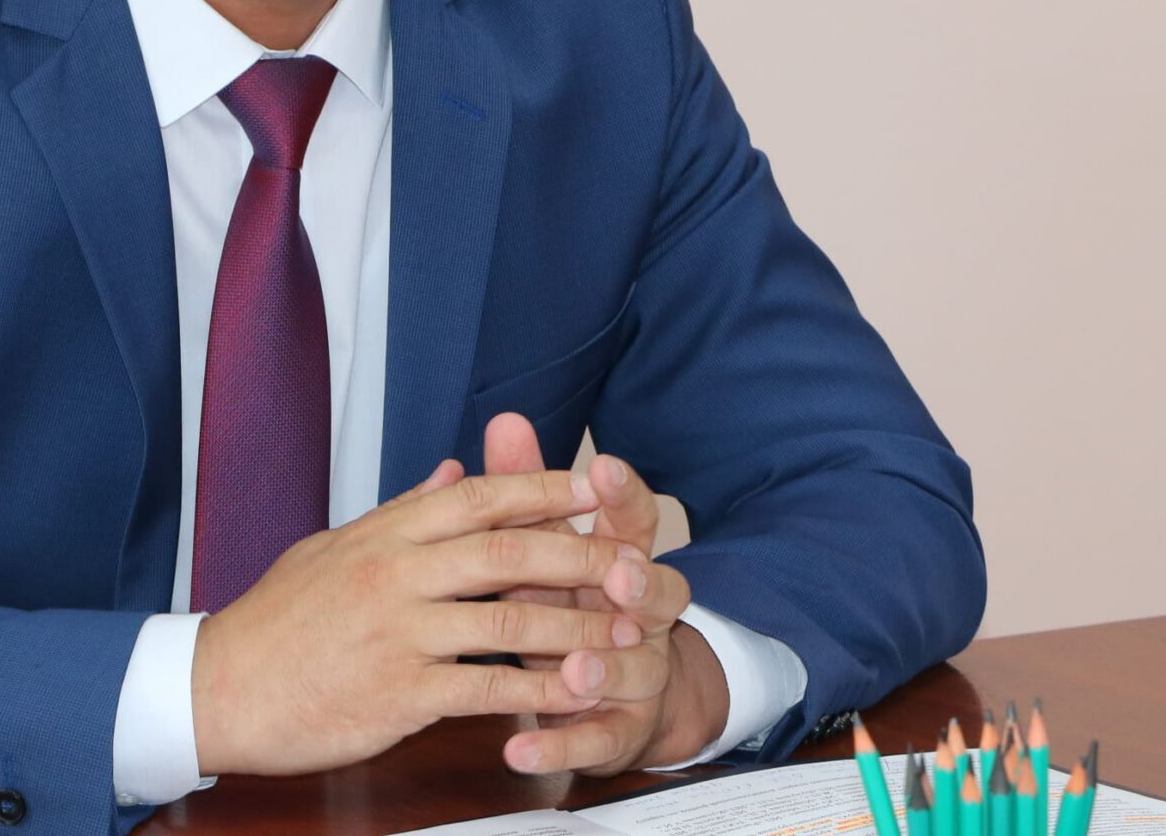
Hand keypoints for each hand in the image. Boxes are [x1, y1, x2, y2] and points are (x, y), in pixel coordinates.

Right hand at [189, 465, 651, 775]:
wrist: (221, 685)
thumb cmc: (277, 620)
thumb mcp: (334, 547)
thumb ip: (402, 510)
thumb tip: (454, 472)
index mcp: (384, 534)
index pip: (477, 497)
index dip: (542, 489)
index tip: (594, 485)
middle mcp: (395, 574)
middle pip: (505, 551)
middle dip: (579, 554)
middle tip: (632, 560)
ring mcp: (398, 632)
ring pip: (507, 619)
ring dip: (576, 626)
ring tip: (625, 632)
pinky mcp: (399, 692)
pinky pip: (485, 687)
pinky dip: (536, 691)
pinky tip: (573, 695)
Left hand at [477, 413, 727, 775]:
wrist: (610, 700)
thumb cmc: (564, 606)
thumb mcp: (542, 549)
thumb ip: (525, 489)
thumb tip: (505, 419)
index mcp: (622, 562)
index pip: (635, 522)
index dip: (623, 495)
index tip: (602, 468)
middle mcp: (641, 618)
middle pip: (661, 595)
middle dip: (640, 584)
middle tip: (616, 575)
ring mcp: (636, 676)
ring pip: (635, 670)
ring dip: (606, 665)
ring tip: (576, 665)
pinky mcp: (614, 733)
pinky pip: (593, 741)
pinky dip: (557, 745)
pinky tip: (518, 746)